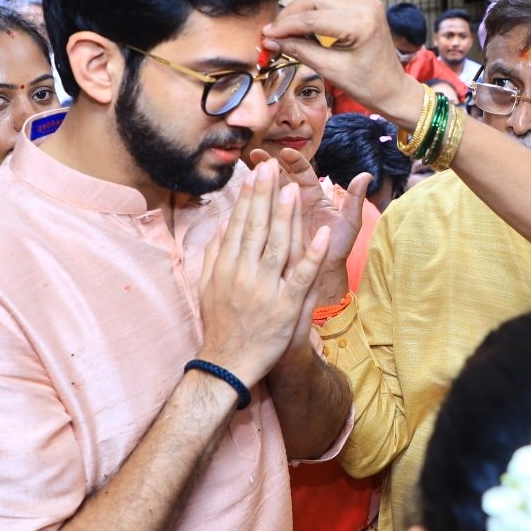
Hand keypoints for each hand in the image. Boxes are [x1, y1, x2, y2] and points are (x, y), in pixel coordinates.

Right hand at [196, 161, 330, 385]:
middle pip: (257, 228)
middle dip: (266, 195)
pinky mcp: (285, 307)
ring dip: (286, 217)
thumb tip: (223, 224)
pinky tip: (322, 233)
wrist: (228, 363)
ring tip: (292, 190)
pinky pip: (302, 276)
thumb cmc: (219, 323)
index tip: (257, 174)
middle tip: (272, 167)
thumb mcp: (208, 286)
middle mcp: (243, 273)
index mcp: (226, 266)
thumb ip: (215, 254)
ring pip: (278, 246)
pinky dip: (312, 254)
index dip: (249, 197)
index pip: (240, 224)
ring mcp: (265, 289)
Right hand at [250, 145, 370, 279]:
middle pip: (280, 178)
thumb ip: (355, 199)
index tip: (285, 154)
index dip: (294, 161)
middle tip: (256, 154)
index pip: (302, 172)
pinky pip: (261, 214)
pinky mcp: (272, 229)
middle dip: (268, 165)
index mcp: (312, 194)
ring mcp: (282, 214)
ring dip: (258, 180)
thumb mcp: (349, 223)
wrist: (324, 272)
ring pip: (268, 193)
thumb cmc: (338, 247)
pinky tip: (243, 195)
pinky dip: (252, 203)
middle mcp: (295, 201)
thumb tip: (367, 175)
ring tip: (247, 169)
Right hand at [264, 0, 435, 123]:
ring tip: (285, 30)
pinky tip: (302, 26)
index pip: (313, 18)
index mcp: (362, 24)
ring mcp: (367, 3)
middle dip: (291, 14)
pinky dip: (313, 11)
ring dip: (301, 10)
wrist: (393, 90)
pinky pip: (332, 0)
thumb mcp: (330, 70)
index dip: (286, 26)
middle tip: (273, 33)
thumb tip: (272, 41)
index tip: (266, 35)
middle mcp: (366, 6)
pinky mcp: (364, 6)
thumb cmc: (367, 86)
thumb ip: (300, 51)